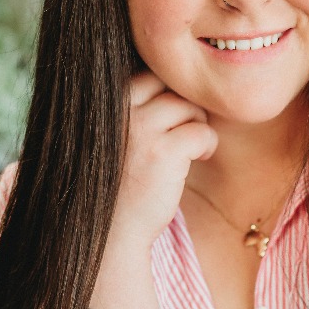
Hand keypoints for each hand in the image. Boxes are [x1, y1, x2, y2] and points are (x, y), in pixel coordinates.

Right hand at [110, 71, 217, 249]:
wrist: (108, 234)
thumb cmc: (115, 184)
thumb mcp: (113, 135)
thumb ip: (132, 107)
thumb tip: (173, 78)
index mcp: (101, 103)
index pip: (147, 73)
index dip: (166, 91)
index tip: (171, 116)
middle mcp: (116, 109)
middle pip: (168, 82)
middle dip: (184, 102)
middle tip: (186, 128)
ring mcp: (139, 129)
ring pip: (188, 105)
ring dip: (198, 124)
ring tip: (191, 148)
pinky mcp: (162, 152)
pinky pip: (201, 131)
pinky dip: (207, 144)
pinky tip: (199, 158)